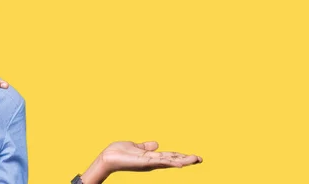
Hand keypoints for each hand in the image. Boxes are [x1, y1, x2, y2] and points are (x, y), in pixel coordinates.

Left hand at [81, 141, 202, 183]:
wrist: (108, 157)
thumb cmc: (119, 152)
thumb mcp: (136, 147)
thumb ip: (146, 147)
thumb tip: (157, 144)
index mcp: (152, 158)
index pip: (170, 157)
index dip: (182, 157)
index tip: (195, 157)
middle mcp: (153, 162)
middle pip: (173, 160)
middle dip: (187, 160)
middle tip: (201, 159)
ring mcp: (149, 163)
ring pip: (170, 162)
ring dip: (183, 161)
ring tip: (196, 160)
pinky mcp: (144, 162)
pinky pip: (160, 162)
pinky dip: (171, 163)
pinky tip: (180, 164)